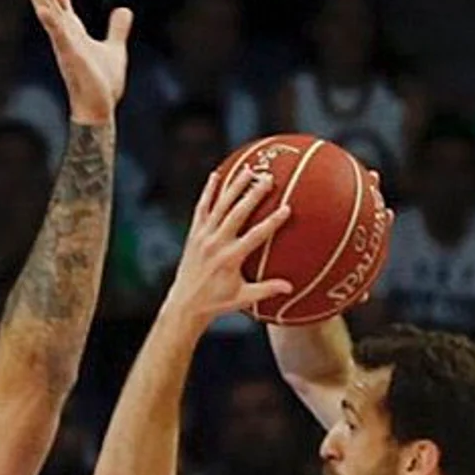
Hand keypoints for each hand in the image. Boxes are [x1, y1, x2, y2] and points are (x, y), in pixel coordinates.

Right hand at [10, 0, 131, 122]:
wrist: (100, 109)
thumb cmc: (103, 83)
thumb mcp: (115, 47)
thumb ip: (117, 28)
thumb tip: (123, 10)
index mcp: (72, 28)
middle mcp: (63, 31)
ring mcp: (64, 42)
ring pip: (45, 9)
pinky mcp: (71, 56)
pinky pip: (59, 37)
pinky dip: (52, 23)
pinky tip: (43, 10)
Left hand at [161, 169, 294, 326]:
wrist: (184, 304)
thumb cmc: (216, 303)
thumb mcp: (243, 299)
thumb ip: (266, 290)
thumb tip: (290, 288)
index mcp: (230, 259)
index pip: (255, 236)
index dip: (272, 221)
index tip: (287, 208)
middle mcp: (215, 244)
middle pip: (236, 214)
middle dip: (253, 195)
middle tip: (268, 178)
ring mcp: (203, 236)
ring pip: (219, 206)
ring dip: (233, 187)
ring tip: (248, 170)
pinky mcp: (194, 234)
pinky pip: (201, 208)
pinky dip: (208, 192)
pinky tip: (215, 175)